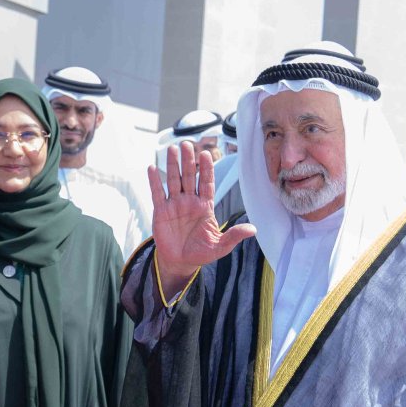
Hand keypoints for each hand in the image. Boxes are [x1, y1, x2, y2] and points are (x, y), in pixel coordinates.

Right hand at [147, 142, 254, 284]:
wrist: (180, 262)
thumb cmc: (201, 253)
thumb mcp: (220, 246)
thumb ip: (234, 236)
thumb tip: (253, 229)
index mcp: (205, 206)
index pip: (207, 183)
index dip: (206, 169)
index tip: (206, 154)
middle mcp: (190, 201)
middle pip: (189, 177)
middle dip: (189, 161)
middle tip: (188, 144)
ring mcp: (174, 205)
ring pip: (173, 180)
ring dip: (173, 165)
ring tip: (172, 149)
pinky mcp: (161, 212)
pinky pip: (157, 193)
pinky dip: (154, 181)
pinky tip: (152, 168)